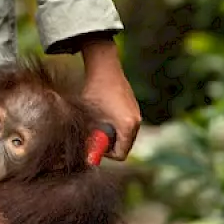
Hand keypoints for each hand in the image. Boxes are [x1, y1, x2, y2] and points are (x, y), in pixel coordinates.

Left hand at [79, 39, 141, 161]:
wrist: (104, 67)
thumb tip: (86, 156)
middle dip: (109, 145)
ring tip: (97, 122)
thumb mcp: (88, 118)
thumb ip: (90, 138)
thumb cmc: (93, 92)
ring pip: (125, 136)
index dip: (105, 154)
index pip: (120, 154)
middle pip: (124, 146)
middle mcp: (136, 122)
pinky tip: (104, 113)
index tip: (94, 144)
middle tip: (94, 135)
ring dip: (111, 134)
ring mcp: (137, 114)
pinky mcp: (134, 108)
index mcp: (127, 126)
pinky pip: (126, 125)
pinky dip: (115, 125)